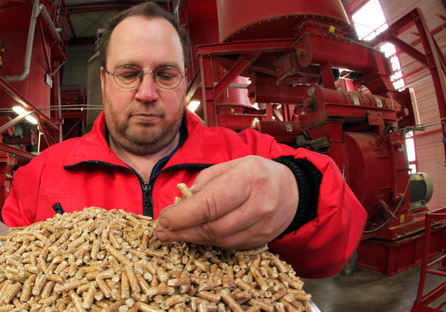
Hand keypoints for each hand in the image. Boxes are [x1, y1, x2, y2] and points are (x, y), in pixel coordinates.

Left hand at [155, 155, 298, 249]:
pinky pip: (229, 246)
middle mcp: (259, 204)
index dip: (182, 215)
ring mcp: (263, 226)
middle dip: (182, 230)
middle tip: (161, 231)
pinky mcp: (262, 240)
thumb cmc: (255, 174)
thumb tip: (180, 203)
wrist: (292, 190)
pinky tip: (195, 235)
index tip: (163, 219)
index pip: (210, 204)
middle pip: (212, 226)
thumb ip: (205, 182)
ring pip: (219, 240)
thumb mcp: (230, 166)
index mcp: (248, 178)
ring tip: (173, 234)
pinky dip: (208, 241)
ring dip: (192, 238)